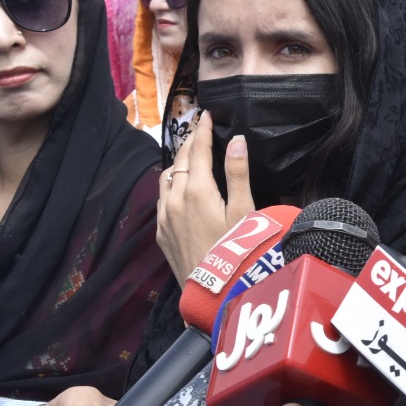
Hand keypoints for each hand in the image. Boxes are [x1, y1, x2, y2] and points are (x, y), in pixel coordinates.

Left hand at [157, 111, 255, 279]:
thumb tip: (236, 140)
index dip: (202, 130)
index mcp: (198, 190)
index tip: (206, 114)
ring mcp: (165, 217)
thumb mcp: (244, 212)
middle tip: (200, 131)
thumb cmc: (236, 251)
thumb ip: (238, 174)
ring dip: (178, 164)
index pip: (198, 150)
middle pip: (179, 161)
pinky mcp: (161, 233)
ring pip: (166, 179)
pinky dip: (170, 186)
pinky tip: (179, 189)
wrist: (213, 291)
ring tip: (190, 157)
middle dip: (190, 144)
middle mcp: (175, 199)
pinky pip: (161, 199)